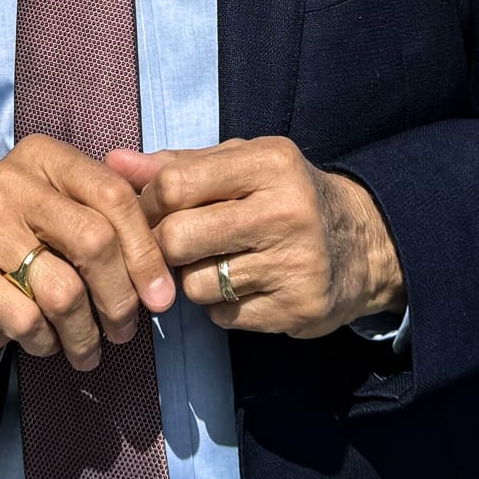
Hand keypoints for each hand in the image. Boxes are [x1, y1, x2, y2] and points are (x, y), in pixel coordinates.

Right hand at [0, 136, 175, 380]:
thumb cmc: (30, 256)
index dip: (146, 252)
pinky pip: (26, 317)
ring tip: (88, 351)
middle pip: (94, 241)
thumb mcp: (72, 225)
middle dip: (120, 298)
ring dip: (85, 334)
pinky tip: (47, 344)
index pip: (114, 195)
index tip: (162, 298)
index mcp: (46, 157)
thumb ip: (118, 223)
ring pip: (63, 289)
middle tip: (125, 332)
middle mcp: (10, 178)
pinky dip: (47, 342)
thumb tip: (173, 258)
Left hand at [114, 137, 404, 337]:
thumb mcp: (242, 164)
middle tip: (171, 246)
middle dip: (162, 247)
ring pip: (194, 285)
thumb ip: (178, 164)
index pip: (175, 184)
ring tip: (213, 264)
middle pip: (178, 238)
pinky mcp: (297, 310)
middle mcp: (286, 212)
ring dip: (190, 280)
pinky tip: (241, 287)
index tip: (152, 211)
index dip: (148, 203)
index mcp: (269, 164)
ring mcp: (294, 265)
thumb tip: (113, 162)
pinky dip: (219, 306)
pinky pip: (222, 317)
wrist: (365, 245)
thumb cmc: (285, 196)